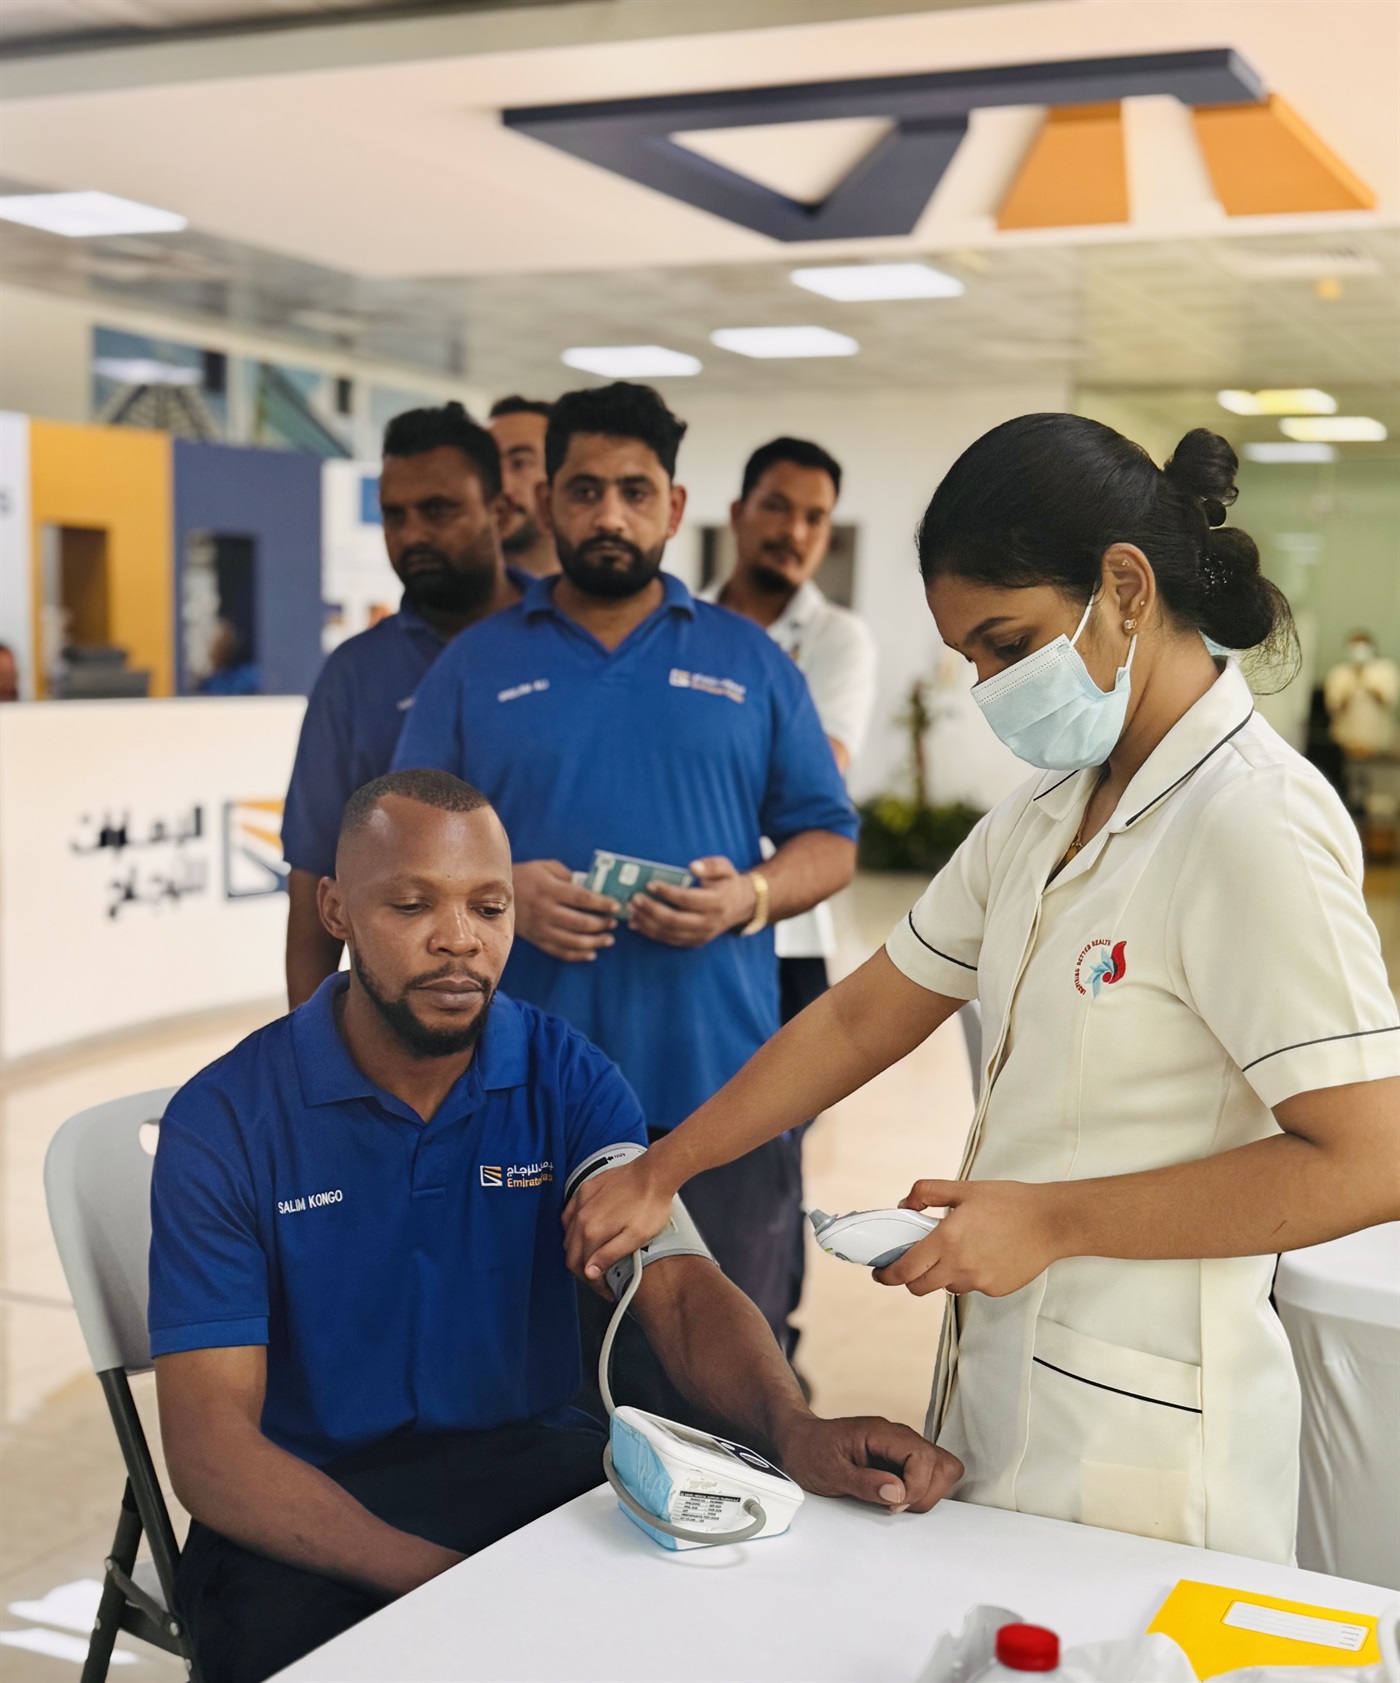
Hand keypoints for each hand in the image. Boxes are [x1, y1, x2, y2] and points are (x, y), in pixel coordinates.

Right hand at [513, 860, 617, 962]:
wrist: (493, 894)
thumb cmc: (525, 876)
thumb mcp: (546, 867)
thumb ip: (568, 875)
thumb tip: (592, 886)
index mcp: (549, 889)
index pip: (581, 897)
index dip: (601, 903)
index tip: (616, 905)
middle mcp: (545, 910)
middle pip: (579, 922)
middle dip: (600, 924)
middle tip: (614, 923)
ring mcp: (540, 928)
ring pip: (571, 941)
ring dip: (593, 942)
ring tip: (608, 940)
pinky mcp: (536, 939)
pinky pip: (558, 952)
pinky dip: (577, 956)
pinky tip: (591, 954)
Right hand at [563, 1153, 678, 1287]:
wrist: (653, 1173)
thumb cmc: (649, 1204)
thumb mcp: (636, 1237)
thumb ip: (609, 1255)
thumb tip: (589, 1272)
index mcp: (592, 1232)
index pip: (582, 1267)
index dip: (594, 1284)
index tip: (605, 1290)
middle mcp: (581, 1217)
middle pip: (571, 1254)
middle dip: (584, 1271)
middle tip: (600, 1279)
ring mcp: (580, 1202)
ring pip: (567, 1236)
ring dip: (577, 1251)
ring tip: (593, 1258)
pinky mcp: (584, 1190)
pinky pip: (568, 1215)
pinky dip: (572, 1229)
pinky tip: (582, 1232)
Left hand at [628, 856, 755, 948]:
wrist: (741, 906)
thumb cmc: (728, 883)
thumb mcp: (725, 868)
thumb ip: (710, 865)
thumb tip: (693, 867)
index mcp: (717, 902)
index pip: (687, 899)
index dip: (667, 892)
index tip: (650, 884)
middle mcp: (709, 922)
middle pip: (675, 920)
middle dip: (651, 910)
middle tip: (634, 899)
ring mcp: (702, 935)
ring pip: (669, 933)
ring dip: (647, 923)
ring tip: (632, 910)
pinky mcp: (695, 941)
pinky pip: (670, 940)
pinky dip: (651, 933)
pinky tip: (637, 923)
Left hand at [772, 1414, 961, 1513]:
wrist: (798, 1442)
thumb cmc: (810, 1452)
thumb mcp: (829, 1472)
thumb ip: (864, 1483)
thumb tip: (897, 1492)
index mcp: (881, 1432)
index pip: (922, 1456)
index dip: (916, 1486)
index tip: (894, 1503)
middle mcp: (897, 1436)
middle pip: (942, 1463)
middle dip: (926, 1493)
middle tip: (896, 1505)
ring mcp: (902, 1447)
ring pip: (942, 1468)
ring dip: (927, 1492)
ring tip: (897, 1502)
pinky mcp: (901, 1459)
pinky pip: (929, 1473)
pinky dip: (922, 1490)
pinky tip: (897, 1497)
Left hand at [873, 1179, 1060, 1298]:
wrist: (1051, 1222)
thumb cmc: (1010, 1202)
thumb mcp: (964, 1189)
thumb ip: (928, 1192)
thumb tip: (904, 1205)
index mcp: (947, 1241)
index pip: (905, 1270)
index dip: (887, 1275)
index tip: (880, 1273)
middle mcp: (960, 1267)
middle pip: (919, 1287)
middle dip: (909, 1279)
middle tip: (910, 1264)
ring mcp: (979, 1281)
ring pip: (946, 1286)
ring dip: (941, 1275)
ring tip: (955, 1251)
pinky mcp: (996, 1289)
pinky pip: (972, 1286)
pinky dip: (968, 1274)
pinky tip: (982, 1254)